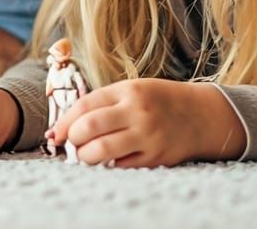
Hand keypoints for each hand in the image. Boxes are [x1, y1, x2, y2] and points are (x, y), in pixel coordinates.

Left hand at [48, 78, 245, 166]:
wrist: (201, 115)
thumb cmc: (158, 101)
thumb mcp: (132, 90)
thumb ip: (102, 103)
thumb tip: (65, 125)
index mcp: (129, 90)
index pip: (85, 105)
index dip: (65, 122)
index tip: (56, 133)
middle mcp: (138, 112)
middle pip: (90, 127)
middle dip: (73, 139)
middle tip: (73, 143)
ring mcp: (148, 136)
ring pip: (102, 151)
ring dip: (86, 156)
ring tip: (86, 154)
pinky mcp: (156, 157)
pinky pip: (121, 166)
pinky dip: (108, 165)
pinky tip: (109, 160)